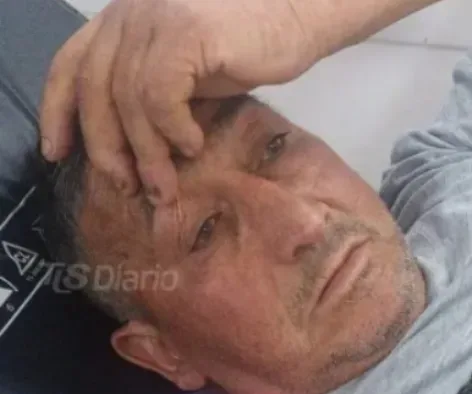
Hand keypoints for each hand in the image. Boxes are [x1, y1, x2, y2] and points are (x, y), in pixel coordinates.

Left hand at [39, 0, 319, 201]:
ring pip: (127, 101)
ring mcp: (153, 19)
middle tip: (126, 186)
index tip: (60, 153)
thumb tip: (137, 147)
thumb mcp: (190, 69)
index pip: (70, 65)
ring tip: (166, 185)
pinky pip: (159, 96)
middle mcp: (129, 13)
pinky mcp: (183, 34)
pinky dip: (173, 130)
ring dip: (146, 153)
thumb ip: (157, 90)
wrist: (302, 13)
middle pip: (93, 90)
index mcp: (123, 19)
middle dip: (106, 147)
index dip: (58, 112)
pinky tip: (194, 145)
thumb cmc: (253, 41)